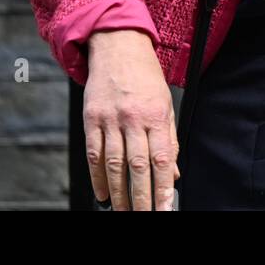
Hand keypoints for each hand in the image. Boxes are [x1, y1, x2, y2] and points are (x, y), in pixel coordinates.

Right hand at [84, 29, 178, 210]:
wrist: (118, 47)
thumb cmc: (145, 77)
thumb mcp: (166, 103)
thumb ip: (169, 140)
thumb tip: (172, 173)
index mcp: (157, 114)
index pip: (162, 158)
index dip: (162, 188)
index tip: (164, 208)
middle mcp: (134, 118)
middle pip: (137, 166)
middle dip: (141, 198)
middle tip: (143, 217)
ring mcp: (111, 118)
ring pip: (113, 164)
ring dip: (119, 193)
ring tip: (122, 212)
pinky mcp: (91, 119)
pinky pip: (94, 154)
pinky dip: (97, 178)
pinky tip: (103, 193)